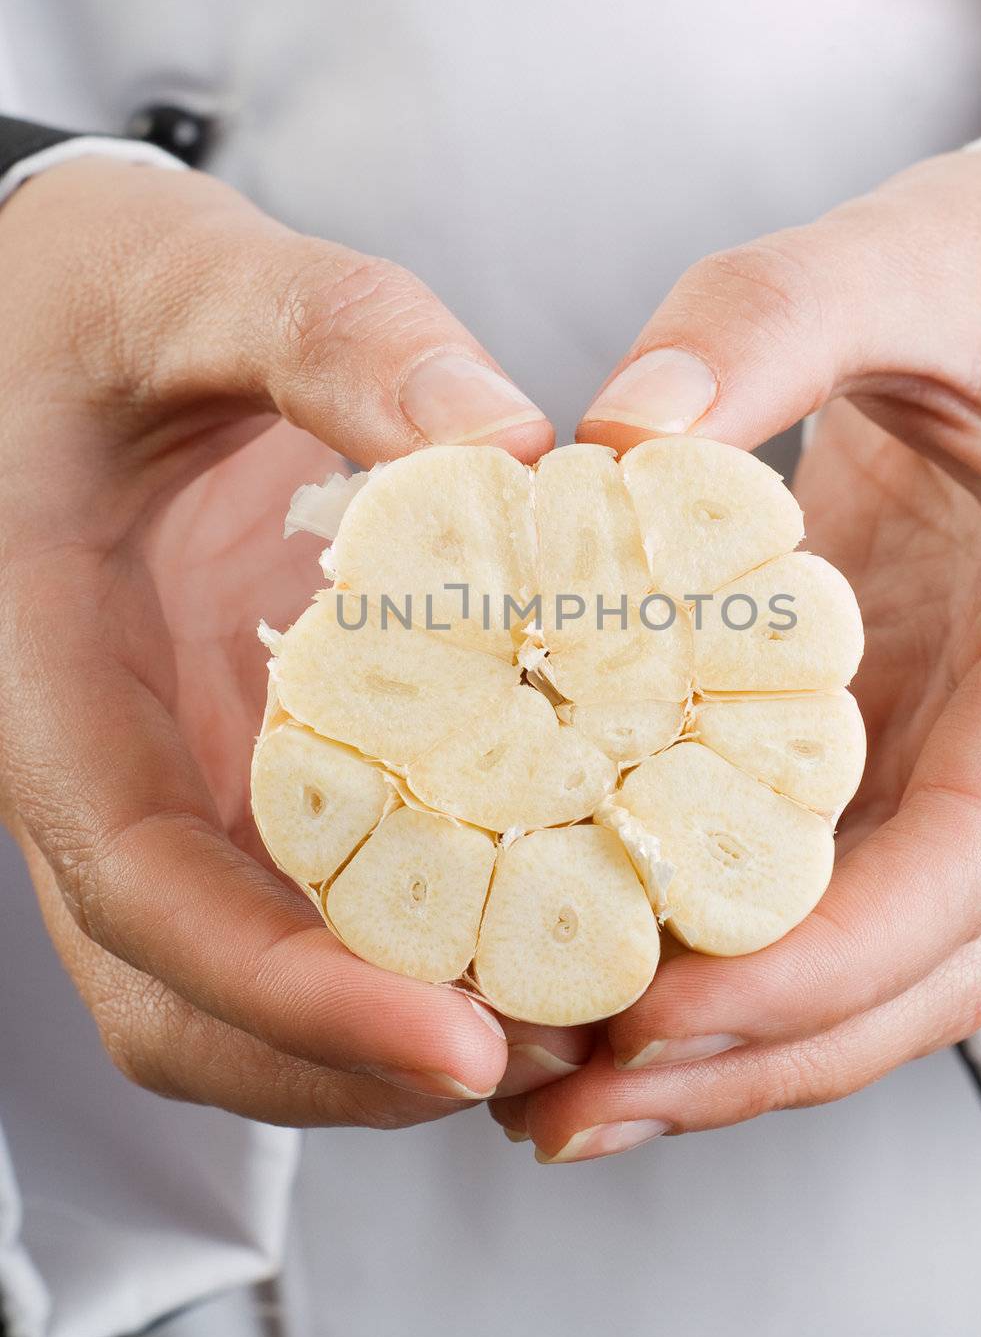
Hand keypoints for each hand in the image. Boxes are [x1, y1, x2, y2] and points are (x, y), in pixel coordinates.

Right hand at [0, 155, 581, 1125]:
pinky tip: (535, 903)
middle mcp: (91, 760)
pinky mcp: (225, 760)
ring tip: (571, 1008)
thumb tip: (514, 442)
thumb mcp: (195, 274)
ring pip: (238, 983)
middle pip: (188, 999)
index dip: (291, 993)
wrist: (49, 316)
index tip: (460, 1043)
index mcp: (40, 674)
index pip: (142, 889)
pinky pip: (300, 897)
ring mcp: (158, 773)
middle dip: (351, 1062)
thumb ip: (339, 336)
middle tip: (554, 1046)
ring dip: (385, 1031)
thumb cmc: (89, 293)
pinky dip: (404, 942)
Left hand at [490, 144, 980, 1160]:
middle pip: (919, 970)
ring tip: (556, 1096)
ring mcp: (958, 756)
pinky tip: (593, 973)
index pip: (975, 859)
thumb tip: (614, 441)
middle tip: (565, 1107)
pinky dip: (716, 954)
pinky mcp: (886, 744)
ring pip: (871, 964)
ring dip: (726, 1050)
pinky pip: (815, 886)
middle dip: (750, 1060)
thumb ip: (778, 317)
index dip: (825, 962)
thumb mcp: (927, 252)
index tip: (658, 1015)